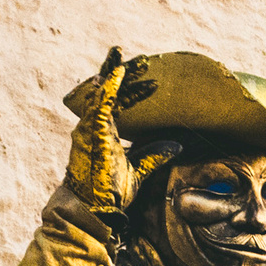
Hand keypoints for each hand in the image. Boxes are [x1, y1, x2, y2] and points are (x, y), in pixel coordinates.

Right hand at [60, 49, 173, 217]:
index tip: (153, 83)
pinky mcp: (90, 132)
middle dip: (124, 74)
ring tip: (127, 57)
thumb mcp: (139, 170)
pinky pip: (99, 103)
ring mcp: (89, 128)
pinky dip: (109, 86)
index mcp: (103, 132)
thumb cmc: (110, 192)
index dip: (133, 92)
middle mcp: (93, 126)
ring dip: (115, 73)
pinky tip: (118, 73)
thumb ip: (155, 155)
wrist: (94, 208)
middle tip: (143, 60)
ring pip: (101, 92)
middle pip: (108, 92)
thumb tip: (177, 145)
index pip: (117, 104)